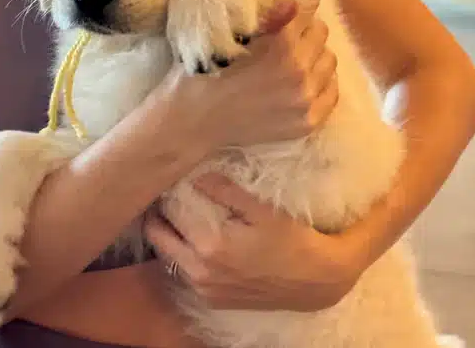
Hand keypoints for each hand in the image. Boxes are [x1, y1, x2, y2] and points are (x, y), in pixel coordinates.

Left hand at [145, 173, 364, 311]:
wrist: (318, 281)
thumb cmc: (291, 238)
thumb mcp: (262, 208)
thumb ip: (225, 190)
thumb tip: (195, 175)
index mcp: (209, 246)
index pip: (166, 213)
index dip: (163, 193)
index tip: (166, 179)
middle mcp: (200, 272)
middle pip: (157, 237)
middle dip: (158, 215)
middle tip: (166, 194)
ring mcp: (204, 290)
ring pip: (167, 255)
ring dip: (169, 234)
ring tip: (178, 212)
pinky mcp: (213, 300)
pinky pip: (183, 272)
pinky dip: (182, 253)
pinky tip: (194, 237)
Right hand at [153, 0, 338, 155]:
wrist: (194, 121)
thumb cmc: (205, 73)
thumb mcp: (231, 38)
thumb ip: (270, 21)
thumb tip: (297, 2)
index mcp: (282, 49)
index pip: (306, 16)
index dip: (298, 9)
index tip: (295, 7)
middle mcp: (301, 75)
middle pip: (321, 37)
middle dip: (306, 30)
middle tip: (289, 33)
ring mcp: (306, 101)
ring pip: (329, 63)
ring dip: (315, 55)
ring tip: (294, 58)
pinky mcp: (307, 122)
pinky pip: (331, 93)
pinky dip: (322, 82)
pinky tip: (303, 80)